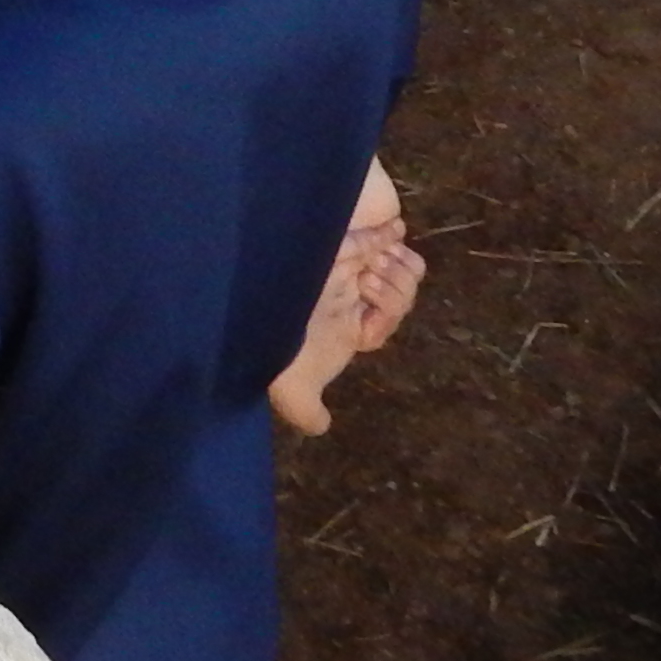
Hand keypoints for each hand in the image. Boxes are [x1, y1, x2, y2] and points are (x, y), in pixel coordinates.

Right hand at [269, 161, 423, 436]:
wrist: (257, 301)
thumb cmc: (276, 343)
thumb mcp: (294, 390)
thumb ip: (307, 410)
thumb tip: (322, 428)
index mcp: (347, 322)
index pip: (390, 315)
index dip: (390, 313)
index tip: (364, 321)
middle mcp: (351, 290)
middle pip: (403, 287)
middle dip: (396, 291)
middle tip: (366, 287)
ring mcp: (348, 261)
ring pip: (401, 262)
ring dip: (394, 268)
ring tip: (369, 267)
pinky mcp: (340, 235)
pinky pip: (384, 232)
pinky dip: (391, 234)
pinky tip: (389, 234)